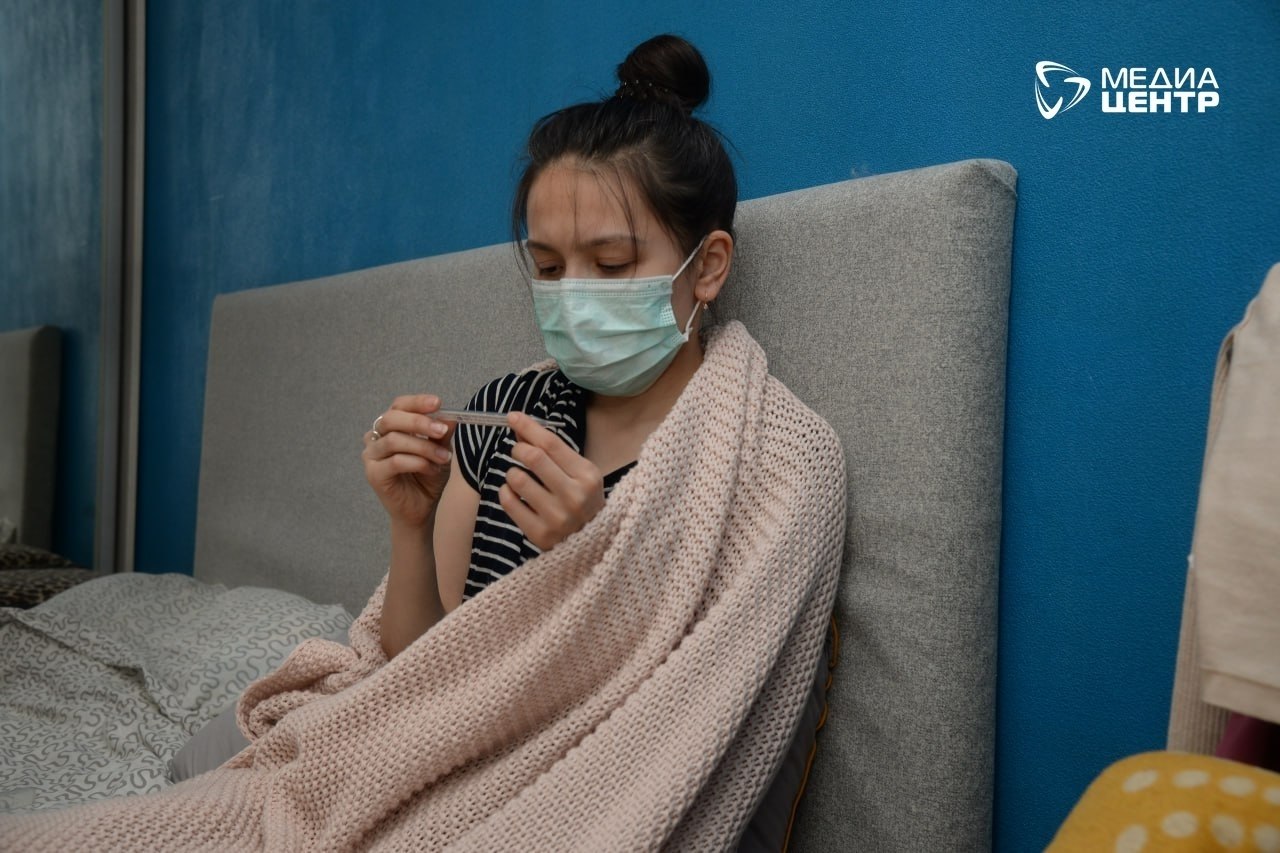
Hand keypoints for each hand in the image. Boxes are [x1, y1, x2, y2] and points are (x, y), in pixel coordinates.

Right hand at [362, 394, 455, 528]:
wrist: (421, 508)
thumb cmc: (427, 477)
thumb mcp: (440, 451)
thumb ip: (442, 434)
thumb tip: (450, 416)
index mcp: (391, 426)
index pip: (399, 405)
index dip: (417, 402)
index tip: (437, 403)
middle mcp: (376, 437)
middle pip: (391, 418)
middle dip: (419, 422)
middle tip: (442, 430)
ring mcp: (372, 455)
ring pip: (394, 440)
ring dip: (424, 447)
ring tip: (443, 457)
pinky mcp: (373, 474)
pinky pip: (395, 461)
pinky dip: (417, 463)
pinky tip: (431, 469)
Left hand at [499, 411, 605, 551]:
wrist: (593, 544)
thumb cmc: (583, 501)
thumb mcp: (578, 472)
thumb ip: (552, 451)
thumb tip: (519, 427)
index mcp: (588, 476)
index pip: (551, 444)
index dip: (528, 426)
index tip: (512, 417)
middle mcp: (575, 496)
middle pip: (534, 457)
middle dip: (519, 448)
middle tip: (518, 450)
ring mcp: (557, 518)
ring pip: (518, 479)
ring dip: (512, 472)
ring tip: (518, 477)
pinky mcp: (540, 534)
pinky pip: (509, 502)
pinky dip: (506, 492)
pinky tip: (514, 493)